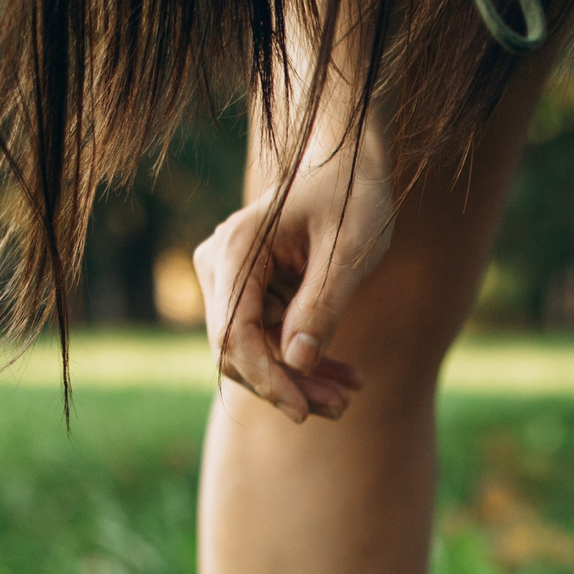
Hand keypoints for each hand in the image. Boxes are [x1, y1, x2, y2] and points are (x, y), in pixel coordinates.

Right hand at [191, 121, 389, 421]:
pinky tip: (345, 378)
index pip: (234, 334)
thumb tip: (296, 363)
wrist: (348, 164)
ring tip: (347, 398)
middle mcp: (221, 264)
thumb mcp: (349, 252)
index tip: (302, 409)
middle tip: (339, 409)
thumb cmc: (352, 196)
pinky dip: (303, 360)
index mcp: (237, 250)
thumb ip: (323, 305)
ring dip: (299, 379)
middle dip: (285, 385)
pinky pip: (268, 338)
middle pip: (237, 349)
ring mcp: (231, 278)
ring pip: (254, 350)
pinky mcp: (250, 291)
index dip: (266, 378)